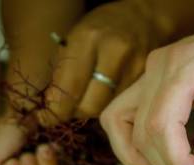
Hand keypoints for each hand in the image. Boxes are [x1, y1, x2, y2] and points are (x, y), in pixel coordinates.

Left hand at [40, 1, 163, 123]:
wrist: (144, 18)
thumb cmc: (103, 26)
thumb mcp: (75, 38)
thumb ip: (63, 71)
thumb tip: (52, 106)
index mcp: (88, 38)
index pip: (69, 87)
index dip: (56, 110)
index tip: (46, 118)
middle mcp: (114, 53)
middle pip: (91, 105)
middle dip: (75, 113)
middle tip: (68, 109)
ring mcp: (135, 68)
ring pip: (107, 109)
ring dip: (92, 109)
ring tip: (87, 98)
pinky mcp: (147, 81)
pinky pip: (122, 105)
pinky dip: (109, 106)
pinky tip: (106, 95)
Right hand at [100, 13, 193, 164]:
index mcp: (184, 65)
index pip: (160, 123)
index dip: (176, 160)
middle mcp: (156, 67)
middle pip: (141, 129)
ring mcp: (147, 72)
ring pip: (118, 123)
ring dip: (142, 157)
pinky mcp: (147, 81)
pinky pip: (121, 116)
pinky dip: (132, 142)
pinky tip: (160, 156)